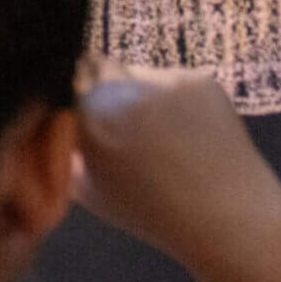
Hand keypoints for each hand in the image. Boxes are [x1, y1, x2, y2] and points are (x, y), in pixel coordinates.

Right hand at [73, 59, 280, 267]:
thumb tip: (53, 122)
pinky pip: (166, 78)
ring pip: (132, 72)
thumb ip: (65, 150)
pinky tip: (181, 129)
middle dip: (98, 87)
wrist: (227, 214)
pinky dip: (167, 98)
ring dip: (132, 91)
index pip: (61, 81)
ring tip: (154, 131)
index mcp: (90, 119)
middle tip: (114, 119)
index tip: (74, 112)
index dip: (66, 94)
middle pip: (95, 66)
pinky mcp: (198, 78)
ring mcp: (164, 80)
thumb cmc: (150, 212)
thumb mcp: (87, 189)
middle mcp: (124, 91)